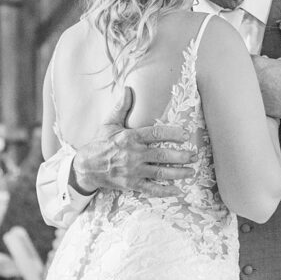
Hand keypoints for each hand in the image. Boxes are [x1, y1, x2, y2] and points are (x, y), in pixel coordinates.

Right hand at [71, 87, 195, 197]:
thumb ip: (122, 107)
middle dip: (181, 156)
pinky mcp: (131, 184)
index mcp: (130, 137)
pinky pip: (151, 189)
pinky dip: (165, 191)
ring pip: (160, 173)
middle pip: (162, 155)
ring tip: (192, 171)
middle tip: (195, 155)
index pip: (156, 134)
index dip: (173, 134)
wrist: (86, 167)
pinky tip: (178, 190)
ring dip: (178, 173)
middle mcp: (133, 154)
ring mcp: (132, 171)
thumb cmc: (100, 143)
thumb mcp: (110, 123)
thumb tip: (129, 88)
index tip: (186, 134)